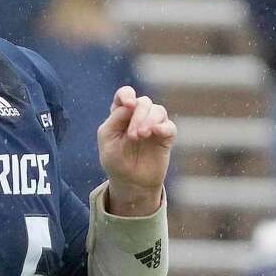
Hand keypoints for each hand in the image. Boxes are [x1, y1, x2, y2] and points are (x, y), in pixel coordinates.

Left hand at [97, 86, 176, 215]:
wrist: (130, 181)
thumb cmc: (115, 159)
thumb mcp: (107, 138)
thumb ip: (116, 119)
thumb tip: (132, 104)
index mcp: (121, 114)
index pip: (125, 94)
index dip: (127, 94)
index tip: (128, 104)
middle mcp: (138, 116)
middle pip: (143, 102)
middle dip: (138, 115)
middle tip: (133, 135)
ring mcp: (154, 125)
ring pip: (158, 110)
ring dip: (148, 120)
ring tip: (140, 136)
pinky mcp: (166, 137)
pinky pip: (169, 126)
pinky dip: (163, 127)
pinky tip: (156, 132)